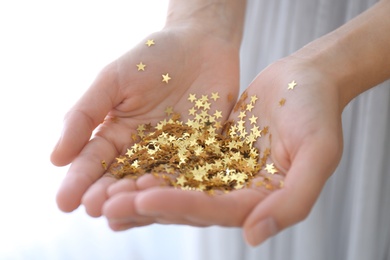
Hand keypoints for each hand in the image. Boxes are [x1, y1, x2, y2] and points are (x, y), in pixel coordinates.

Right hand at [50, 25, 240, 215]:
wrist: (200, 45)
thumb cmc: (153, 57)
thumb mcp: (113, 80)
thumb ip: (85, 115)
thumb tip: (56, 158)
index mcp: (116, 134)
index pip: (93, 162)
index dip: (79, 182)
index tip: (64, 202)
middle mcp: (142, 151)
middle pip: (122, 179)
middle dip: (108, 195)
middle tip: (95, 209)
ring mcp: (172, 155)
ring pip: (153, 183)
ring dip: (139, 197)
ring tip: (125, 209)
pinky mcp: (202, 154)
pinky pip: (190, 175)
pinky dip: (177, 188)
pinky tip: (166, 200)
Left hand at [102, 56, 343, 244]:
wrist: (305, 79)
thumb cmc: (318, 113)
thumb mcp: (319, 154)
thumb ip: (293, 200)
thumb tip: (253, 236)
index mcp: (260, 200)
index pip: (216, 209)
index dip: (181, 205)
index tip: (145, 197)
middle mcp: (236, 192)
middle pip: (188, 204)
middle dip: (148, 204)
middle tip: (107, 203)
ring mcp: (220, 172)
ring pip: (176, 185)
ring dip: (140, 189)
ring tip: (105, 191)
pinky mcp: (208, 151)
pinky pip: (176, 160)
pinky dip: (151, 164)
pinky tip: (123, 167)